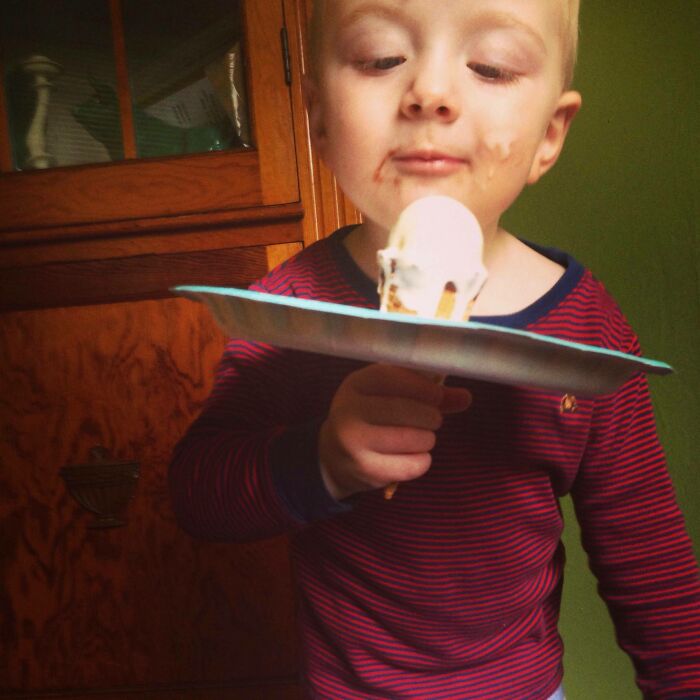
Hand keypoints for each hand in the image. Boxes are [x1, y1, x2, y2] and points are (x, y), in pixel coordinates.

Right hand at [318, 364, 470, 500]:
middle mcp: (349, 412)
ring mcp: (354, 443)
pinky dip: (422, 461)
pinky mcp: (366, 470)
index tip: (438, 395)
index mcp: (355, 385)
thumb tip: (465, 397)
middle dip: (430, 416)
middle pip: (404, 410)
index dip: (421, 387)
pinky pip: (411, 465)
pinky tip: (414, 456)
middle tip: (433, 420)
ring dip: (427, 439)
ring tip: (422, 438)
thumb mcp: (388, 396)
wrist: (333, 456)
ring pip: (412, 438)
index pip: (390, 378)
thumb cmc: (369, 417)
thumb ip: (426, 394)